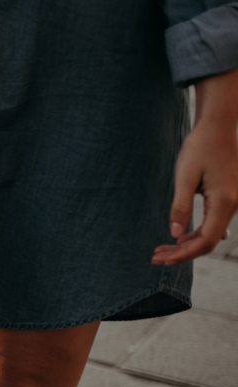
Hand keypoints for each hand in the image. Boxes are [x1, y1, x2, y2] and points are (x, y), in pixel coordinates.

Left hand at [152, 72, 237, 264]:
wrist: (218, 127)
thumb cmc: (200, 148)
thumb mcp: (184, 176)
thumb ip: (180, 205)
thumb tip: (175, 234)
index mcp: (225, 202)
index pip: (206, 240)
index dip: (184, 253)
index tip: (162, 258)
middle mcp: (235, 206)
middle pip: (209, 240)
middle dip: (183, 252)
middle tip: (156, 257)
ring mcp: (235, 203)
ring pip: (212, 233)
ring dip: (188, 243)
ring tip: (162, 248)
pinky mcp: (230, 198)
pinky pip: (215, 222)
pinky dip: (197, 231)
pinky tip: (179, 236)